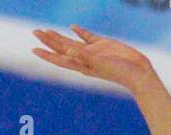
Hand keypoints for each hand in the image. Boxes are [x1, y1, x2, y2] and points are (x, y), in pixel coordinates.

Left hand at [30, 24, 151, 90]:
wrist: (137, 72)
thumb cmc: (119, 72)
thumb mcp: (100, 63)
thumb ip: (84, 56)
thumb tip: (68, 50)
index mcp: (81, 65)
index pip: (59, 58)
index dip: (46, 54)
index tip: (33, 49)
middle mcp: (84, 59)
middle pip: (61, 48)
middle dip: (47, 41)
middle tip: (34, 32)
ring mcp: (93, 51)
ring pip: (71, 41)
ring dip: (59, 36)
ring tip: (47, 30)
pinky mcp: (103, 44)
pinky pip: (87, 36)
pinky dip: (79, 31)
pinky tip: (73, 27)